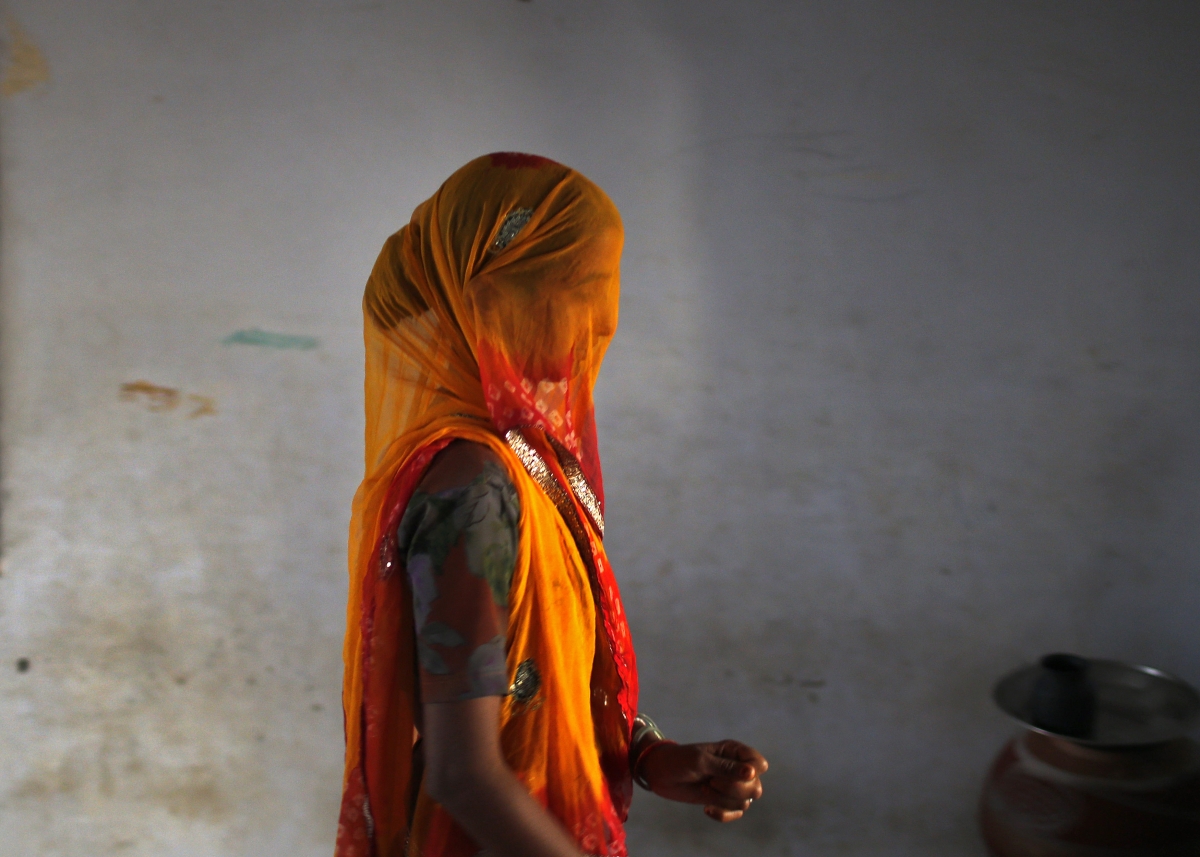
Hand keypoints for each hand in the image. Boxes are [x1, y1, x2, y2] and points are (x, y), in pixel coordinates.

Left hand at [638, 740, 767, 821]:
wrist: (660, 774)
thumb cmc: (679, 760)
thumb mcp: (700, 761)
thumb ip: (726, 767)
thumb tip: (752, 773)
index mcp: (734, 752)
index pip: (760, 763)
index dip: (752, 772)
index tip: (733, 773)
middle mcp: (736, 768)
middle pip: (755, 786)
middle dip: (734, 789)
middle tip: (711, 782)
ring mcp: (730, 785)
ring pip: (746, 801)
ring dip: (724, 800)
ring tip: (705, 789)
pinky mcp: (722, 800)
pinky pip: (736, 813)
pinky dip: (723, 814)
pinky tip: (706, 809)